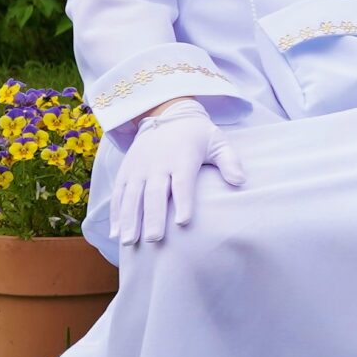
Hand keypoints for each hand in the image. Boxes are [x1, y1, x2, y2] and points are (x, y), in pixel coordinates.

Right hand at [111, 98, 246, 246]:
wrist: (167, 114)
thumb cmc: (197, 135)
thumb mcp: (217, 142)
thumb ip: (229, 161)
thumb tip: (240, 181)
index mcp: (182, 158)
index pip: (182, 182)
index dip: (183, 201)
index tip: (183, 222)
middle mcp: (157, 164)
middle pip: (154, 193)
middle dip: (153, 217)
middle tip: (154, 240)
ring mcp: (139, 168)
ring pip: (132, 196)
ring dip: (129, 219)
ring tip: (129, 242)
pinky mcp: (126, 170)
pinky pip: (119, 193)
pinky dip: (116, 213)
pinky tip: (117, 234)